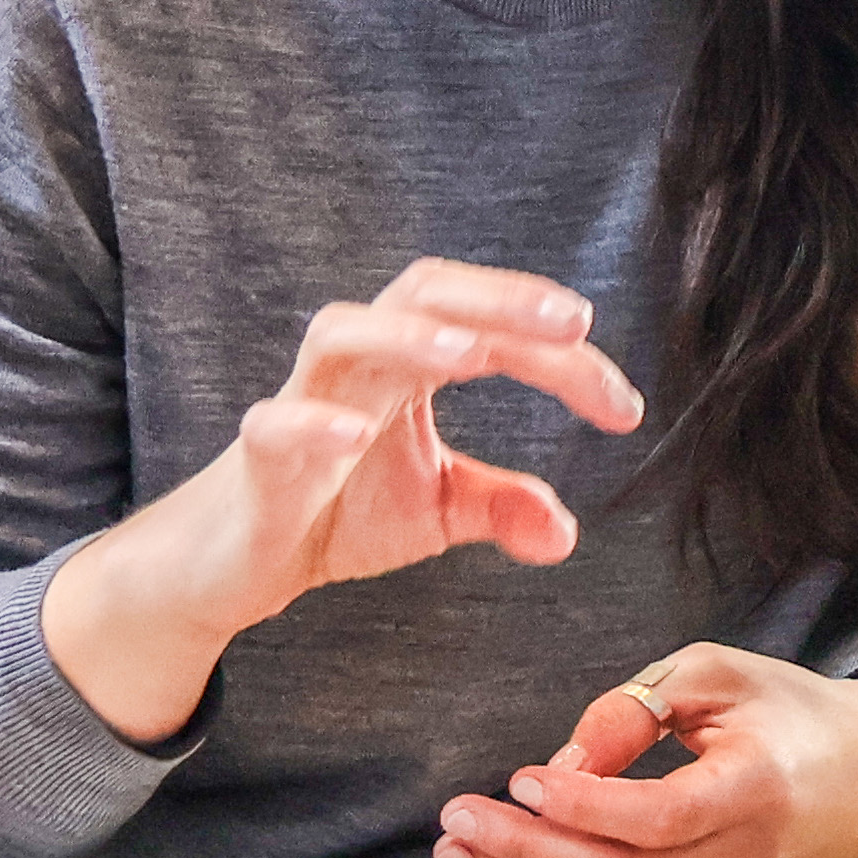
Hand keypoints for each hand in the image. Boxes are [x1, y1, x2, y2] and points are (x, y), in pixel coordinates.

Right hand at [39, 262, 642, 744]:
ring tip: (472, 353)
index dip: (565, 360)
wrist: (232, 565)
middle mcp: (358, 367)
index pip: (492, 329)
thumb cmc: (334, 510)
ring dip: (409, 335)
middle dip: (499, 296)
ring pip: (344, 332)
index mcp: (408, 367)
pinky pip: (275, 426)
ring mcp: (302, 405)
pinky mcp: (257, 461)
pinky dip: (311, 424)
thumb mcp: (437, 510)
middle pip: (423, 292)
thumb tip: (568, 531)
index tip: (625, 409)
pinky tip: (353, 437)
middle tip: (572, 320)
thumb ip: (502, 508)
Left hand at [439, 646, 857, 857]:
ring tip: (461, 848)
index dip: (581, 805)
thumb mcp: (717, 675)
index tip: (523, 777)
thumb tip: (561, 764)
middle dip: (526, 853)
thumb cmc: (794, 714)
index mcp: (757, 790)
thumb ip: (633, 709)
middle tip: (457, 818)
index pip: (657, 818)